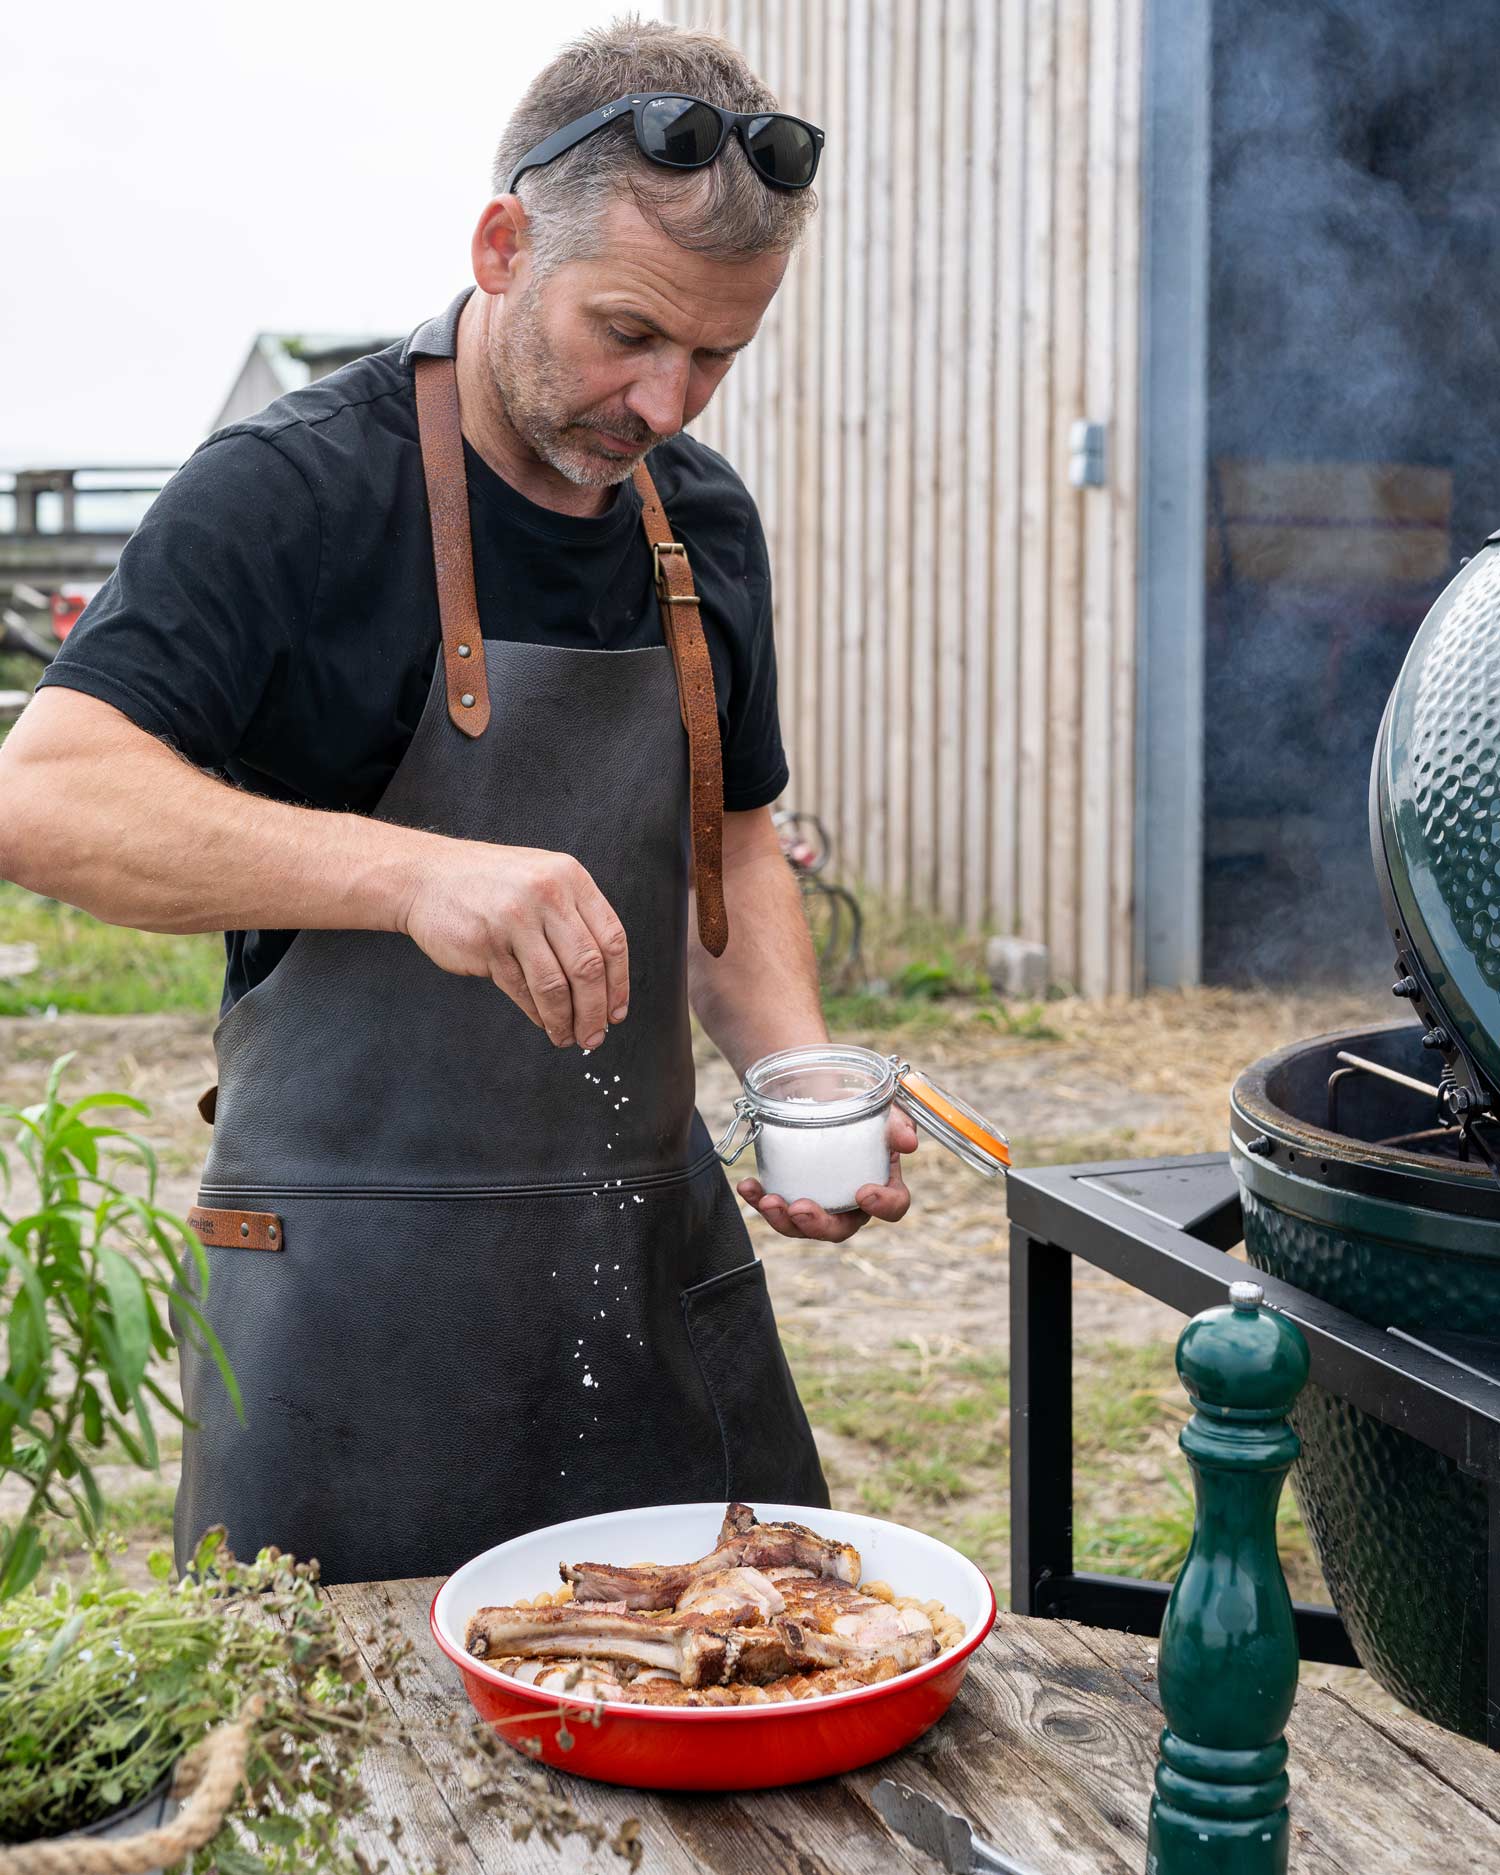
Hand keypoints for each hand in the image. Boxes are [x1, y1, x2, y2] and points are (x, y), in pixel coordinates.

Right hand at [400, 839, 627, 1048]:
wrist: (426, 875)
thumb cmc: (492, 884)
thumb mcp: (543, 880)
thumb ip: (575, 917)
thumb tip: (605, 983)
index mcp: (570, 878)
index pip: (611, 939)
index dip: (618, 983)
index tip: (616, 1012)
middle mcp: (546, 894)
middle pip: (587, 966)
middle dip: (594, 1011)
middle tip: (594, 1037)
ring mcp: (514, 918)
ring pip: (554, 984)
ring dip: (565, 1020)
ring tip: (568, 1038)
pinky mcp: (486, 943)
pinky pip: (521, 989)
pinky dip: (537, 1013)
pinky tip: (543, 1022)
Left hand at [737, 1106, 918, 1242]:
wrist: (812, 1087)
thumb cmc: (850, 1101)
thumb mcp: (876, 1106)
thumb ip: (894, 1122)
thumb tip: (908, 1142)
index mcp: (881, 1182)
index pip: (893, 1206)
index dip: (882, 1206)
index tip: (864, 1193)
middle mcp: (850, 1200)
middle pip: (841, 1228)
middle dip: (819, 1224)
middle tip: (800, 1208)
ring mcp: (817, 1201)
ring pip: (802, 1226)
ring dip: (783, 1220)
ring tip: (768, 1200)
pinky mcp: (788, 1194)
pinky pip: (774, 1207)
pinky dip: (758, 1199)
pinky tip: (748, 1186)